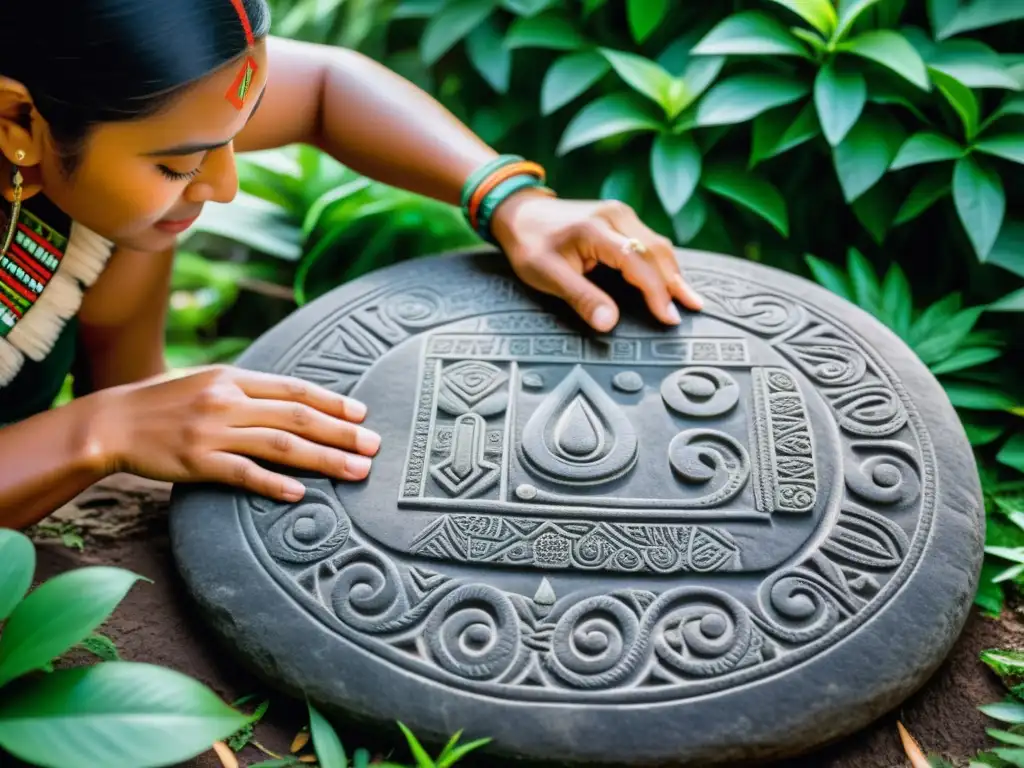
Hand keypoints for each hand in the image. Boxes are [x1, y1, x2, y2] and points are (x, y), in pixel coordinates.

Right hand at [93, 366, 379, 501]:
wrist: (115, 421)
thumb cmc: (169, 403)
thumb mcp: (210, 382)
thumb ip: (251, 390)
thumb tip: (298, 402)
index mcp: (234, 379)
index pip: (295, 389)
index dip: (332, 402)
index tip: (363, 414)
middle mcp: (228, 402)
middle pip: (297, 417)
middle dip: (342, 432)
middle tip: (375, 446)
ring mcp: (212, 432)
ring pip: (281, 446)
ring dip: (324, 459)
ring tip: (357, 471)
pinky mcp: (197, 462)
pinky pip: (243, 474)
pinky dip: (274, 484)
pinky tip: (302, 494)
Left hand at [489, 190, 703, 331]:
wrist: (518, 212)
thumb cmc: (529, 244)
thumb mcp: (546, 275)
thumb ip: (581, 298)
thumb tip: (609, 323)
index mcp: (596, 229)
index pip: (638, 262)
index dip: (656, 292)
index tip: (668, 317)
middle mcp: (615, 216)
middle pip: (656, 251)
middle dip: (675, 283)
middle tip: (692, 310)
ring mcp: (619, 214)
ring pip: (657, 244)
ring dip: (674, 272)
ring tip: (690, 299)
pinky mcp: (620, 217)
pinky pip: (649, 240)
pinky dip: (662, 262)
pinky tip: (672, 279)